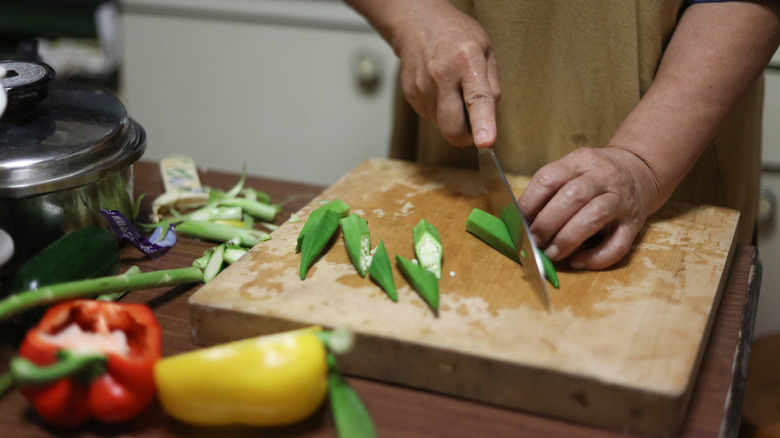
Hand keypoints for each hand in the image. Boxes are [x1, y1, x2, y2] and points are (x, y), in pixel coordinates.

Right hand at [391, 2, 499, 146]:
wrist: (418, 24)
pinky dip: (440, 111)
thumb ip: (491, 86)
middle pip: (452, 127)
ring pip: (442, 126)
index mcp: (467, 61)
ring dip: (452, 119)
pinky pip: (430, 117)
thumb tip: (490, 119)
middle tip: (473, 122)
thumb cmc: (457, 36)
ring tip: (453, 91)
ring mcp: (422, 88)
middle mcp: (442, 76)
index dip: (482, 123)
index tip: (485, 142)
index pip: (476, 99)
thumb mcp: (486, 51)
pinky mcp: (411, 95)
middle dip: (465, 135)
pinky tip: (440, 89)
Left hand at [517, 147, 662, 269]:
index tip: (516, 221)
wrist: (641, 172)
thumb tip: (517, 219)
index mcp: (581, 161)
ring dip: (568, 238)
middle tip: (532, 241)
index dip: (530, 202)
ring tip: (551, 254)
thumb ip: (549, 190)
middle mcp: (604, 177)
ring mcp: (621, 200)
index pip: (550, 178)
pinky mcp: (635, 224)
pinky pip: (618, 244)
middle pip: (573, 196)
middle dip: (548, 222)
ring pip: (595, 216)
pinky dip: (597, 256)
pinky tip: (578, 262)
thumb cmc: (595, 176)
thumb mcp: (572, 170)